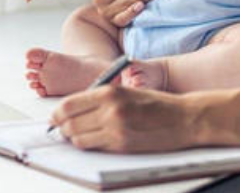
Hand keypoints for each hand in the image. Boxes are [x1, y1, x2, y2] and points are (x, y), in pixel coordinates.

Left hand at [50, 85, 194, 152]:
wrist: (184, 118)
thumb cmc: (156, 103)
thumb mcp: (126, 91)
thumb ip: (101, 97)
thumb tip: (74, 110)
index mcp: (109, 91)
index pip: (68, 105)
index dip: (57, 114)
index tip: (56, 118)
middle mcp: (110, 109)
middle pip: (69, 123)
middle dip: (62, 128)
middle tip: (63, 129)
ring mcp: (116, 129)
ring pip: (78, 139)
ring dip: (75, 139)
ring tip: (79, 135)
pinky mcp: (122, 145)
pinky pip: (95, 148)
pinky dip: (90, 146)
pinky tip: (95, 141)